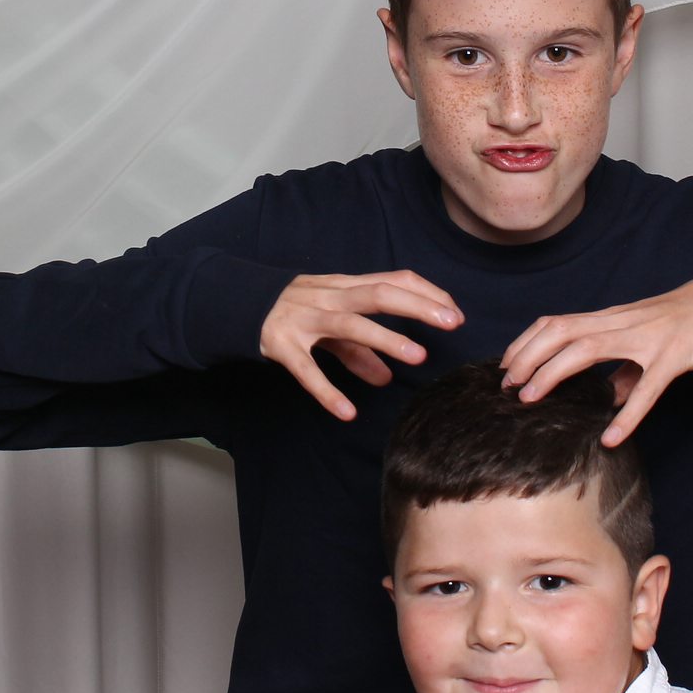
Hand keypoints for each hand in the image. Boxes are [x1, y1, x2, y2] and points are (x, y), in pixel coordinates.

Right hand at [260, 271, 463, 420]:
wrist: (237, 303)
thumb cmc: (296, 312)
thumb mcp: (330, 324)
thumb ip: (359, 351)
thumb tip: (387, 378)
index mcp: (344, 287)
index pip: (393, 280)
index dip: (426, 293)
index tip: (455, 313)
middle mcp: (327, 297)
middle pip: (378, 294)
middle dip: (417, 306)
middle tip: (452, 323)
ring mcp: (303, 319)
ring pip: (349, 325)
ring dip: (385, 339)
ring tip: (417, 356)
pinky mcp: (281, 345)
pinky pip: (307, 369)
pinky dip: (327, 390)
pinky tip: (347, 412)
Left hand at [498, 262, 692, 444]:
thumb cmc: (690, 321)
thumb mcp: (648, 342)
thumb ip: (626, 369)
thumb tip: (609, 399)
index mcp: (613, 320)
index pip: (556, 323)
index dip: (526, 343)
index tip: (505, 368)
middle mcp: (622, 323)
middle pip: (561, 331)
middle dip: (527, 357)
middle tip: (506, 386)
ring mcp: (647, 337)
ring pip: (588, 348)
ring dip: (554, 373)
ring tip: (531, 400)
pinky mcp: (675, 355)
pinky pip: (647, 388)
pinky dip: (627, 415)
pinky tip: (611, 439)